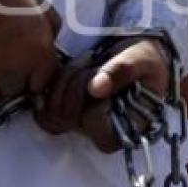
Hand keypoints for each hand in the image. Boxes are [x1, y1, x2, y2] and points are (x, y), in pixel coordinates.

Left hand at [34, 37, 168, 151]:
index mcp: (129, 128)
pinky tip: (71, 71)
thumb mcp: (141, 59)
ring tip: (87, 64)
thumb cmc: (143, 59)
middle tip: (95, 63)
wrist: (132, 53)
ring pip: (53, 111)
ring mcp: (82, 125)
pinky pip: (44, 109)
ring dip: (66, 79)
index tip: (104, 78)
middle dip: (78, 82)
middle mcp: (102, 133)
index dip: (94, 100)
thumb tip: (96, 88)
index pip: (95, 124)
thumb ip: (122, 71)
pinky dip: (54, 85)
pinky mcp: (66, 114)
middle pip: (69, 117)